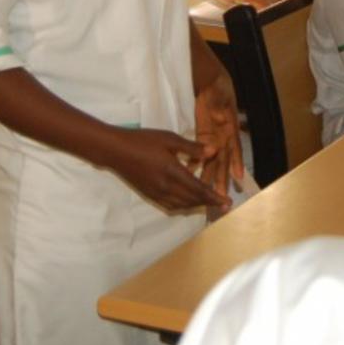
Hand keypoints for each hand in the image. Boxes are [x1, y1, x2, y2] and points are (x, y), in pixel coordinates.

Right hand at [102, 128, 225, 210]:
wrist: (116, 151)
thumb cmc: (143, 141)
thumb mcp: (169, 139)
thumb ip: (192, 148)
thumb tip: (214, 151)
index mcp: (173, 172)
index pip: (199, 189)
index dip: (214, 197)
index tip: (227, 202)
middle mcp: (166, 187)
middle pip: (193, 200)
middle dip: (210, 203)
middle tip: (224, 205)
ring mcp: (157, 193)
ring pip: (182, 205)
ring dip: (197, 205)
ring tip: (209, 203)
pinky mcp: (150, 195)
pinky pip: (171, 205)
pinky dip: (184, 205)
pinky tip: (188, 201)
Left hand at [195, 70, 244, 204]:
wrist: (211, 81)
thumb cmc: (218, 86)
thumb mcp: (219, 94)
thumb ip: (219, 105)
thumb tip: (221, 117)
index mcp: (230, 127)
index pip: (234, 146)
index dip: (237, 161)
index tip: (239, 176)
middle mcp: (224, 136)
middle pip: (223, 159)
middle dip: (222, 177)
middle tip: (220, 195)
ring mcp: (214, 137)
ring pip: (213, 159)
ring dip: (210, 175)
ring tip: (207, 193)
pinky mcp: (204, 135)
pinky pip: (201, 152)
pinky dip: (197, 163)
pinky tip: (192, 174)